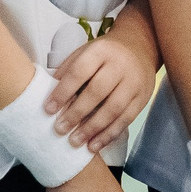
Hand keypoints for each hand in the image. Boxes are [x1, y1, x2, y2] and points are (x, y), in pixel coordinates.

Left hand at [48, 33, 157, 154]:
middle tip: (60, 129)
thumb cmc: (106, 53)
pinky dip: (108, 134)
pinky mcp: (142, 98)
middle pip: (97, 92)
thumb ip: (68, 70)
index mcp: (101, 50)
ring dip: (92, 128)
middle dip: (76, 113)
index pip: (79, 72)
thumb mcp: (86, 51)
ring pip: (113, 109)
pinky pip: (125, 119)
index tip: (48, 109)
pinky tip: (94, 144)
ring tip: (75, 141)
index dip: (63, 92)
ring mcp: (134, 82)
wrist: (140, 46)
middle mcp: (120, 65)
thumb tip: (48, 94)